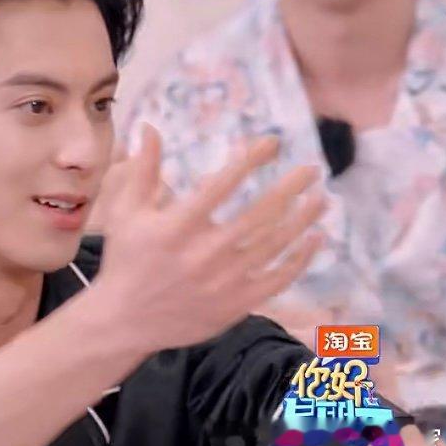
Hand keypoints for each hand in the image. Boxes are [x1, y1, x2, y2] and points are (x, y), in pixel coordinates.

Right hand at [90, 124, 327, 352]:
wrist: (124, 320)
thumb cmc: (126, 259)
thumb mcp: (126, 211)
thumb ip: (144, 169)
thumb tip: (150, 125)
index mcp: (176, 226)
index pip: (223, 184)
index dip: (250, 160)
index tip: (272, 143)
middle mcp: (203, 252)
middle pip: (259, 213)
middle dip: (290, 187)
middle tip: (312, 169)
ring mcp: (223, 281)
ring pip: (275, 244)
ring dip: (302, 218)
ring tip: (320, 198)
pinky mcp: (236, 304)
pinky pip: (279, 279)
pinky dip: (301, 258)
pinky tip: (314, 238)